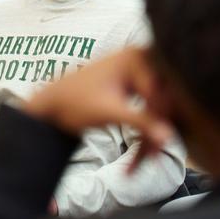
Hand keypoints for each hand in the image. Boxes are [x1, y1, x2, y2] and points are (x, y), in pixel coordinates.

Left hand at [24, 48, 174, 169]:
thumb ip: (141, 121)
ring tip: (142, 160)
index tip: (155, 148)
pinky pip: (151, 108)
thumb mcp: (110, 112)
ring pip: (159, 107)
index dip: (161, 121)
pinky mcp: (136, 84)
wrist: (52, 104)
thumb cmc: (74, 104)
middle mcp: (141, 58)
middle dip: (157, 131)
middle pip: (163, 100)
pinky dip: (146, 128)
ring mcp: (139, 71)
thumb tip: (167, 136)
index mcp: (135, 57)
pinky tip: (140, 154)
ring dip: (152, 133)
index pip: (161, 92)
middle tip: (149, 158)